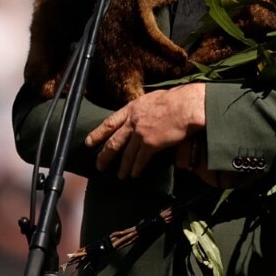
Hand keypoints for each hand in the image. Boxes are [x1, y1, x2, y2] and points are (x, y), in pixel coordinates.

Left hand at [86, 83, 205, 178]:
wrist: (186, 106)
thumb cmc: (175, 100)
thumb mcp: (152, 99)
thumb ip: (142, 109)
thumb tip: (142, 115)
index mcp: (132, 108)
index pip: (110, 122)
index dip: (97, 133)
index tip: (89, 142)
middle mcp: (132, 121)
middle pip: (114, 141)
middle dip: (105, 155)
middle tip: (99, 166)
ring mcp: (140, 133)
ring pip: (126, 154)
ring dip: (122, 167)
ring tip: (120, 176)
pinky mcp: (151, 144)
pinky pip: (140, 159)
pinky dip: (136, 168)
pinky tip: (134, 175)